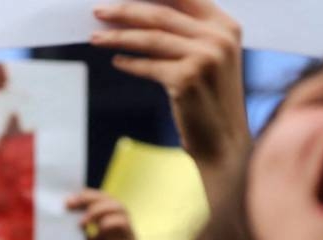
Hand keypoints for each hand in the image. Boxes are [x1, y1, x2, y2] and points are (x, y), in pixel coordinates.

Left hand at [67, 189, 134, 239]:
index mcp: (104, 227)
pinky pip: (124, 224)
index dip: (83, 197)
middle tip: (69, 204)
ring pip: (119, 208)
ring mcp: (124, 235)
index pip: (98, 201)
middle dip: (89, 198)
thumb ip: (74, 234)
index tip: (65, 201)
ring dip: (98, 209)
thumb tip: (58, 217)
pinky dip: (110, 221)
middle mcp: (116, 228)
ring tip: (82, 221)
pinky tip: (96, 228)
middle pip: (109, 199)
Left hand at [91, 0, 249, 174]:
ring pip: (150, 38)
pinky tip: (117, 61)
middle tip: (99, 10)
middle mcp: (218, 38)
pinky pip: (148, 66)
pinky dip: (129, 63)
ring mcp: (204, 58)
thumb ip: (190, 33)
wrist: (225, 143)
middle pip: (161, 14)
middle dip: (125, 10)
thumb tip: (145, 13)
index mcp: (226, 26)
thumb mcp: (211, 59)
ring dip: (118, 36)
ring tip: (96, 38)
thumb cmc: (213, 102)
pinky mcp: (186, 80)